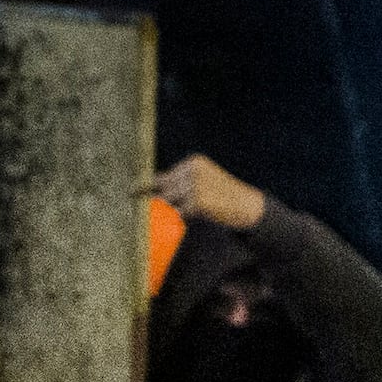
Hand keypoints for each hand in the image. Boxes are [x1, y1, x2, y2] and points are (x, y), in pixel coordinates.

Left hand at [149, 156, 269, 234]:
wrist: (250, 207)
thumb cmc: (225, 197)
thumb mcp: (205, 182)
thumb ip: (181, 184)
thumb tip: (151, 193)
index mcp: (194, 162)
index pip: (165, 175)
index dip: (146, 185)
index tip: (131, 191)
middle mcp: (194, 171)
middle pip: (165, 188)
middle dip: (159, 199)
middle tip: (146, 206)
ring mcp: (196, 186)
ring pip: (170, 201)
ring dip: (171, 210)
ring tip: (183, 213)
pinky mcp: (198, 202)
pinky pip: (180, 213)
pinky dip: (182, 218)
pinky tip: (190, 218)